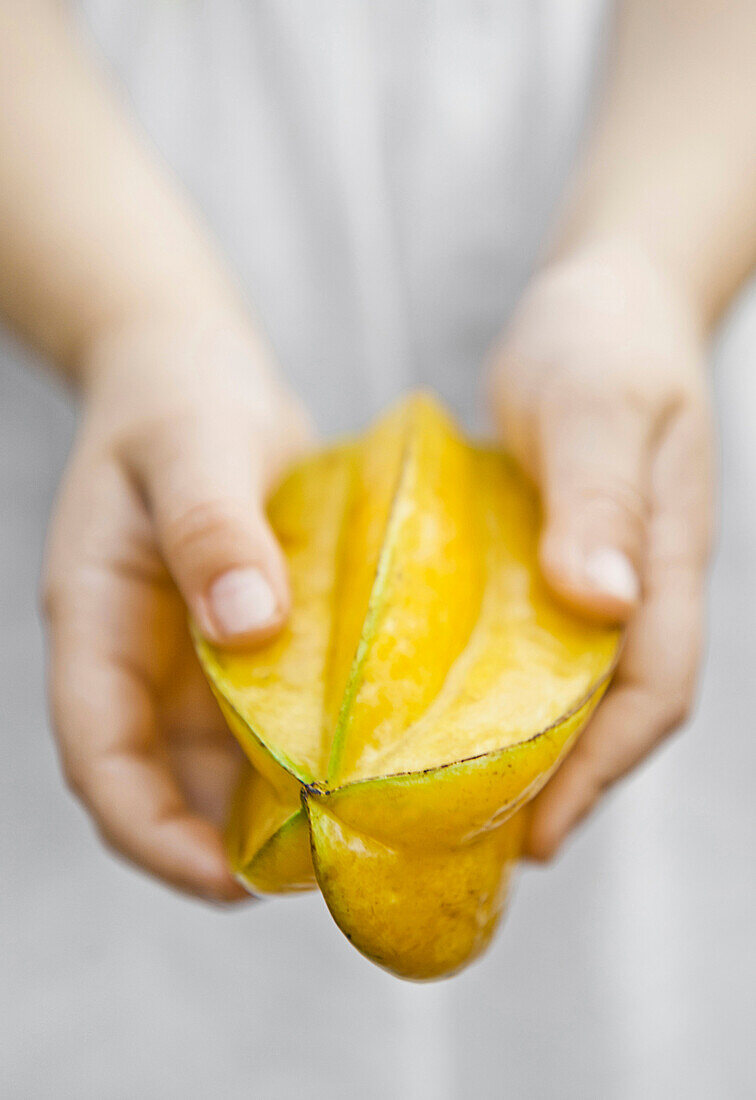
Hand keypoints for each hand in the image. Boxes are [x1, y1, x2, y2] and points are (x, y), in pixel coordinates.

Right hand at [43, 315, 310, 899]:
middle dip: (215, 843)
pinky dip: (297, 752)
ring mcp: (186, 650)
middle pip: (157, 779)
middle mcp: (138, 652)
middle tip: (311, 874)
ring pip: (212, 760)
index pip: (100, 753)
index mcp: (97, 617)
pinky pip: (260, 716)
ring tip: (342, 838)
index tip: (225, 881)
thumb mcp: (196, 446)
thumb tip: (246, 627)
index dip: (151, 830)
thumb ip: (213, 529)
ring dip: (263, 807)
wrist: (192, 368)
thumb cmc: (182, 398)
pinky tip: (358, 766)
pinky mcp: (237, 636)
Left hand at [489, 245, 714, 859]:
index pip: (651, 693)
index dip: (602, 772)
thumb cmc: (604, 342)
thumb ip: (602, 498)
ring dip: (526, 749)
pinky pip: (532, 642)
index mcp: (661, 565)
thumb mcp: (596, 407)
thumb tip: (606, 603)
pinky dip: (497, 687)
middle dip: (559, 785)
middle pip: (611, 713)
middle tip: (481, 844)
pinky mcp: (554, 557)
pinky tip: (438, 705)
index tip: (539, 835)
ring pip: (570, 687)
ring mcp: (596, 575)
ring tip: (455, 801)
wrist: (604, 299)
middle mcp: (634, 586)